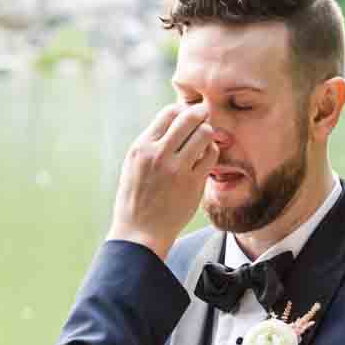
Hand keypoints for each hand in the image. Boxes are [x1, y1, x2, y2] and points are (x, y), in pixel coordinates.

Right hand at [107, 103, 217, 260]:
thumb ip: (151, 144)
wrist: (139, 233)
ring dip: (208, 133)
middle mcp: (157, 155)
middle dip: (200, 114)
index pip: (168, 113)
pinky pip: (211, 156)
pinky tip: (206, 157)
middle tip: (206, 115)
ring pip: (204, 134)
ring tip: (205, 139)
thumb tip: (173, 122)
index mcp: (141, 148)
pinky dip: (211, 152)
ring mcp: (176, 169)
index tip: (187, 116)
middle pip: (189, 118)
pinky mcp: (192, 184)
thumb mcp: (133, 166)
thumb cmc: (136, 199)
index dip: (182, 111)